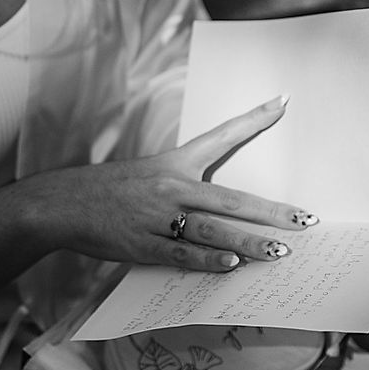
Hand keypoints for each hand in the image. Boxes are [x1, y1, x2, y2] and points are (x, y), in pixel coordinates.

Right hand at [14, 94, 317, 272]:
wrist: (61, 203)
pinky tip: (231, 266)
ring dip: (248, 243)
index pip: (221, 136)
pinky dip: (207, 262)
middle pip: (232, 198)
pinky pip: (181, 255)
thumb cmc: (113, 189)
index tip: (282, 102)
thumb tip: (229, 203)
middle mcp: (172, 187)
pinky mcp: (143, 245)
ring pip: (213, 231)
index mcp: (176, 163)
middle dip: (272, 212)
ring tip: (279, 253)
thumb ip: (188, 184)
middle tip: (306, 219)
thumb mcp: (152, 173)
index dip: (252, 119)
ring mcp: (159, 218)